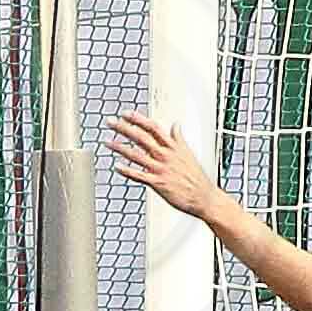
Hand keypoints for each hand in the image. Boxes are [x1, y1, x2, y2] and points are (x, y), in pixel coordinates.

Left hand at [107, 110, 221, 214]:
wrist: (204, 196)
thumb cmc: (196, 176)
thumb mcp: (188, 153)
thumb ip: (178, 138)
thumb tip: (176, 125)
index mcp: (172, 146)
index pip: (153, 128)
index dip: (138, 119)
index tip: (126, 114)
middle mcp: (165, 155)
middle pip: (141, 137)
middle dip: (124, 128)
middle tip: (110, 122)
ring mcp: (161, 169)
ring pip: (136, 155)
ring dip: (120, 147)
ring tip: (107, 142)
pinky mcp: (158, 183)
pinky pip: (139, 175)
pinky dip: (127, 170)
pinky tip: (116, 166)